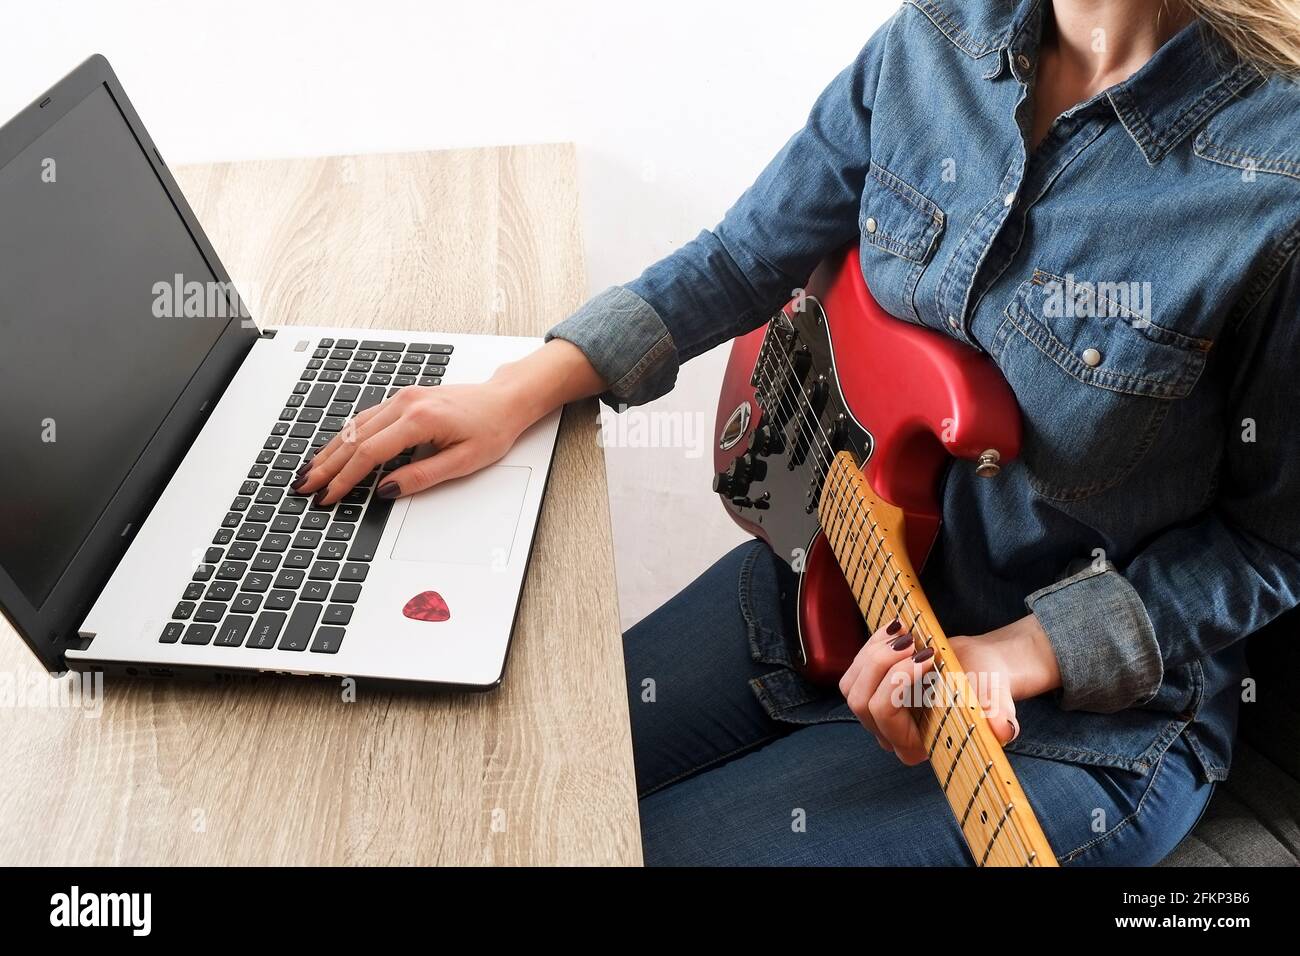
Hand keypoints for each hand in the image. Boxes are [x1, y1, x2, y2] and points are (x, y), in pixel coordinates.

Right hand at [294, 338, 604, 505]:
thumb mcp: (463, 461)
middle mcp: (405, 404)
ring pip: (354, 426)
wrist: (505, 399)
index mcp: (419, 420)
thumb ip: (422, 477)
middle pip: (353, 439)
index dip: (344, 479)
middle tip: (304, 488)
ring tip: (310, 472)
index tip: (329, 496)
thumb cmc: (492, 428)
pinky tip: (334, 449)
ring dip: (330, 450)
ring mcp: (402, 398)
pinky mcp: (403, 399)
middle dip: (326, 466)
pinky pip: (365, 419)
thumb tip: (387, 491)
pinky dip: (346, 437)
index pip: (369, 454)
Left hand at [838, 613, 1060, 764]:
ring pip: (851, 687)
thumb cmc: (987, 685)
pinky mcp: (870, 694)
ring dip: (873, 655)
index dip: (896, 681)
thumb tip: (1003, 731)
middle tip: (911, 641)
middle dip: (881, 664)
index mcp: (916, 746)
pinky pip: (852, 673)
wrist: (979, 668)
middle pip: (860, 701)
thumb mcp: (997, 699)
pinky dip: (870, 647)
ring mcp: (876, 717)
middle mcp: (890, 736)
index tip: (926, 657)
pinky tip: (895, 632)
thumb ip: (999, 717)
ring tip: (904, 634)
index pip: (885, 716)